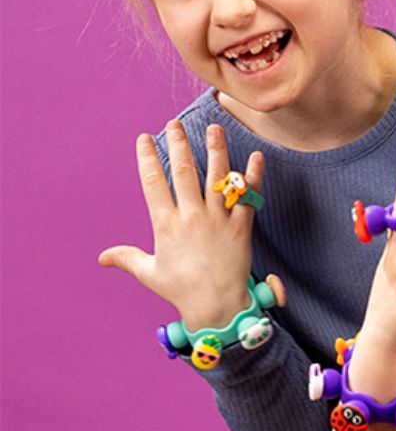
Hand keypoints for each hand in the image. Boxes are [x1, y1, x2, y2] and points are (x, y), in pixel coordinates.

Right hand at [98, 121, 260, 329]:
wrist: (217, 306)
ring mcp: (218, 220)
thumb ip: (128, 258)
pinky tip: (257, 157)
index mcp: (166, 224)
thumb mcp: (150, 273)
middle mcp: (191, 217)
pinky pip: (249, 196)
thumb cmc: (182, 291)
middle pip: (184, 172)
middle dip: (179, 144)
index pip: (153, 182)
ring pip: (218, 177)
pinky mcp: (242, 227)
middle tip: (175, 124)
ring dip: (216, 149)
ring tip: (214, 128)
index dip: (147, 158)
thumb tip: (102, 257)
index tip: (144, 138)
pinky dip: (254, 176)